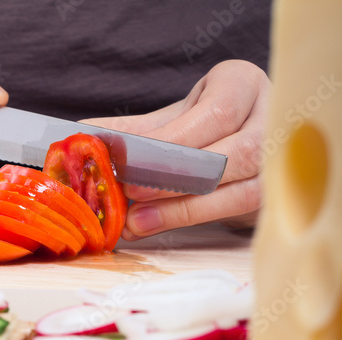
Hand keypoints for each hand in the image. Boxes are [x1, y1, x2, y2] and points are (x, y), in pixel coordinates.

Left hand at [82, 60, 270, 239]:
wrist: (248, 141)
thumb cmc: (206, 127)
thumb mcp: (176, 119)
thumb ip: (137, 129)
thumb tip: (85, 138)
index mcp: (243, 85)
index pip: (215, 115)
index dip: (172, 144)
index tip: (129, 165)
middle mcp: (272, 118)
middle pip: (233, 154)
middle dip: (177, 181)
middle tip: (129, 197)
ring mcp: (281, 161)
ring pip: (241, 191)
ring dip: (184, 211)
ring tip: (137, 223)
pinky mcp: (276, 195)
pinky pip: (239, 214)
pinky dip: (195, 222)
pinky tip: (158, 227)